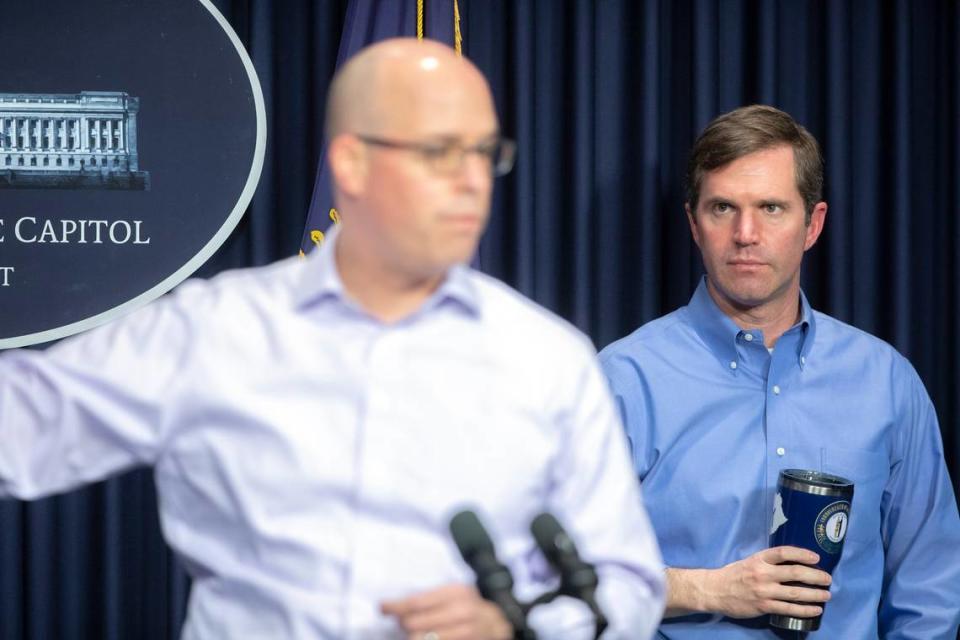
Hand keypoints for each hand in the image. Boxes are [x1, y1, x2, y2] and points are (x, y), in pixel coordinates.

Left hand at [381, 583, 513, 639]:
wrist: (496, 623)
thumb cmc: (466, 606)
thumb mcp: (452, 594)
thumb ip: (428, 599)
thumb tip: (394, 606)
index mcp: (455, 593)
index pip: (416, 602)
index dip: (395, 607)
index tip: (382, 608)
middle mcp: (461, 612)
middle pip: (415, 624)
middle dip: (404, 625)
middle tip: (403, 624)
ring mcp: (465, 632)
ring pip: (422, 639)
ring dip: (413, 637)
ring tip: (415, 633)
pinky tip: (427, 637)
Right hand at [701, 546, 831, 618]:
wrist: (715, 591)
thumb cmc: (734, 575)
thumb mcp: (749, 561)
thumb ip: (767, 562)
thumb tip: (790, 563)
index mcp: (759, 559)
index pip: (784, 552)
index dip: (802, 554)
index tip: (816, 558)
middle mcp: (763, 573)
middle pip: (795, 573)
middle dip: (815, 576)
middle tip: (828, 579)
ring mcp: (764, 591)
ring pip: (795, 593)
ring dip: (814, 594)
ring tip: (826, 595)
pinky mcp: (764, 606)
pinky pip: (789, 609)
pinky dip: (805, 610)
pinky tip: (815, 609)